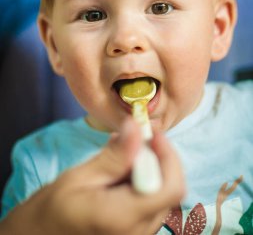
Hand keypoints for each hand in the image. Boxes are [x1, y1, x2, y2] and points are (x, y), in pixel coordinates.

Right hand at [0, 118, 184, 234]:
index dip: (169, 156)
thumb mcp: (79, 177)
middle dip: (158, 158)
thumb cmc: (53, 209)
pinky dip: (143, 180)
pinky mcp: (137, 231)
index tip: (151, 134)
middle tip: (135, 139)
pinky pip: (152, 201)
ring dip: (151, 168)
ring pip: (162, 194)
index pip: (170, 188)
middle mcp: (138, 231)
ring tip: (123, 154)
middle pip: (169, 189)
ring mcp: (139, 234)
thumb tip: (136, 127)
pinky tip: (121, 172)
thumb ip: (113, 156)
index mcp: (123, 217)